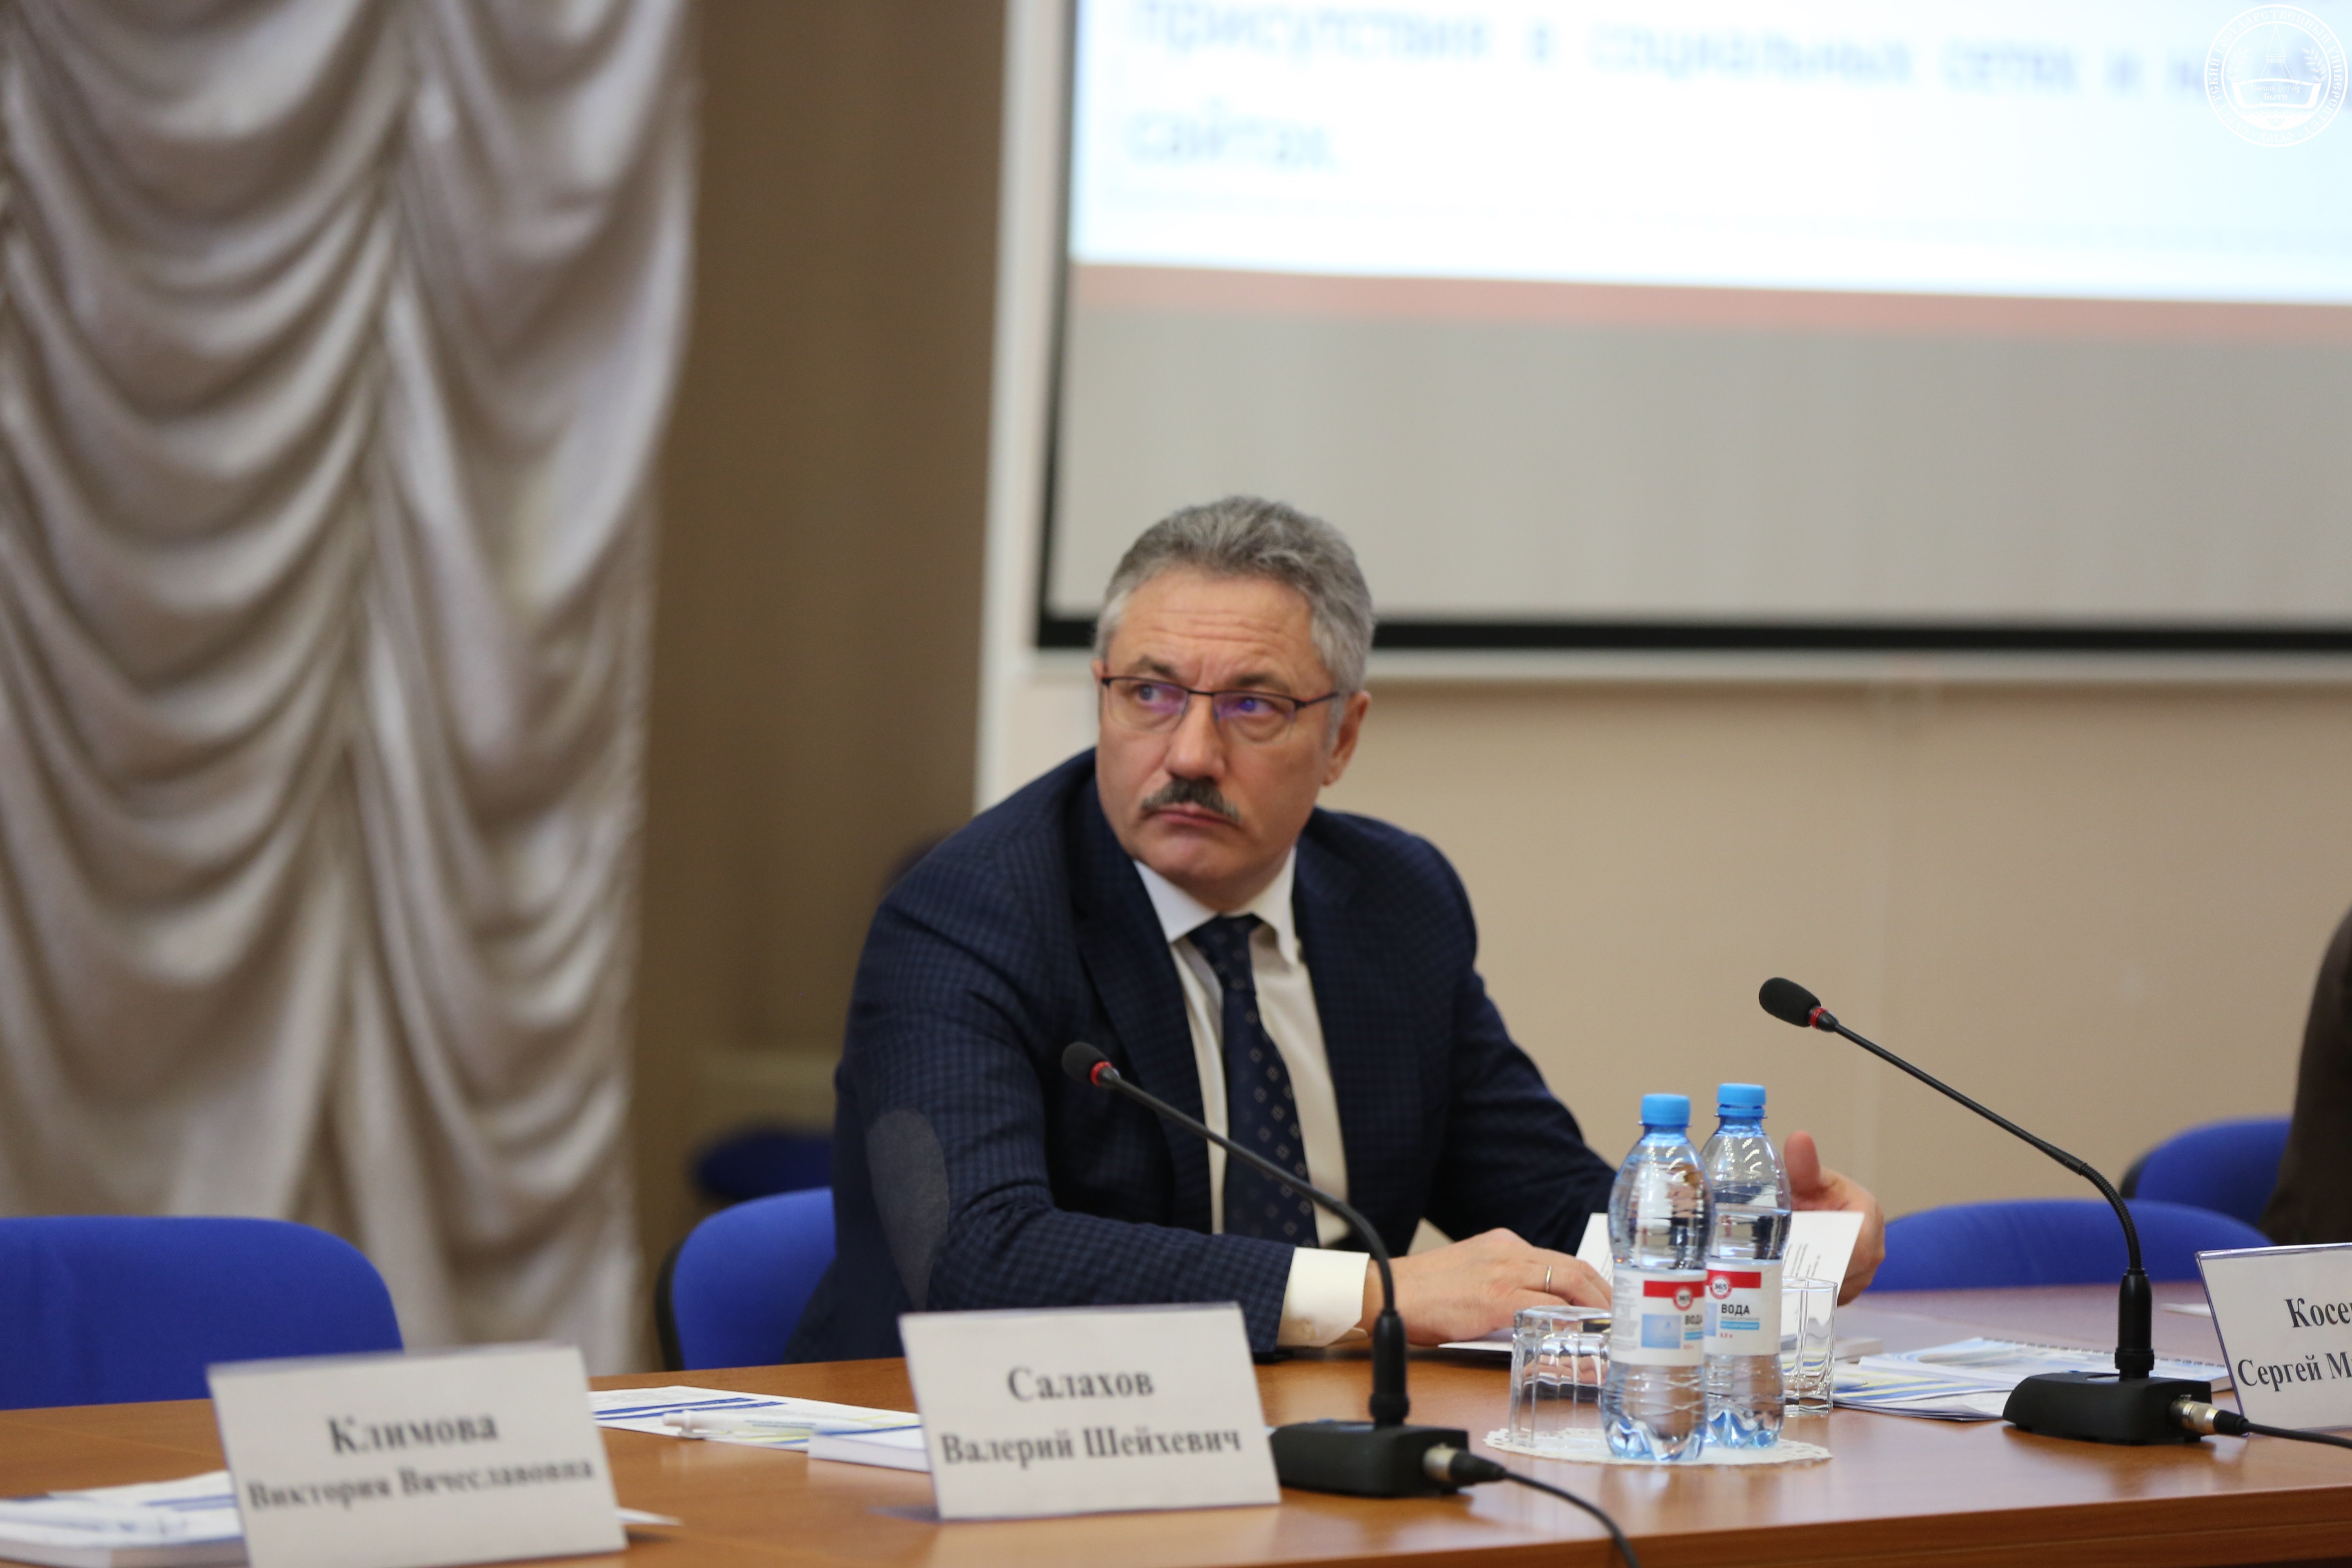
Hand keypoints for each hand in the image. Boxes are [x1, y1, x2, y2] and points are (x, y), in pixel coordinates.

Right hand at [1361, 1228, 1607, 1344]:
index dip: (1592, 1283)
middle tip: (1622, 1321)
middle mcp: (1510, 1252)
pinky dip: (1572, 1324)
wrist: (1386, 1291)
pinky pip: (1547, 1310)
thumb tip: (1537, 1315)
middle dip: (1606, 1296)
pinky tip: (1584, 1339)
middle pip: (1575, 1269)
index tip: (1607, 1303)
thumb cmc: (1424, 1292)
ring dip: (1597, 1309)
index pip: (1562, 1261)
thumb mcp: (1471, 1274)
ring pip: (1570, 1284)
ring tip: (1613, 1332)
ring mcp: (1504, 1273)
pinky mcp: (1496, 1298)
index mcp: (1504, 1244)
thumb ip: (1504, 1285)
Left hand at [1787, 1129, 1884, 1302]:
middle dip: (1814, 1274)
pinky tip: (1784, 1289)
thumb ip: (1804, 1165)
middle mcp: (1871, 1249)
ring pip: (1837, 1289)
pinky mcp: (1845, 1287)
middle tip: (1780, 1272)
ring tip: (1779, 1280)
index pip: (1860, 1248)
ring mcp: (1860, 1273)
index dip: (1834, 1258)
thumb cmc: (1813, 1193)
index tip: (1803, 1260)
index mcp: (1869, 1217)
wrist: (1809, 1210)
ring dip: (1809, 1286)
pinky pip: (1829, 1298)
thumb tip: (1800, 1138)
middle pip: (1848, 1273)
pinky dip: (1807, 1295)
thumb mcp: (1807, 1179)